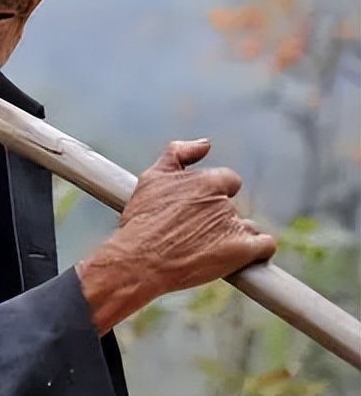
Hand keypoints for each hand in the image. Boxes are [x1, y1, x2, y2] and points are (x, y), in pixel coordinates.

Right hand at [76, 139, 276, 334]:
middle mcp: (223, 201)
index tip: (196, 209)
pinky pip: (265, 247)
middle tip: (193, 232)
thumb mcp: (151, 178)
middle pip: (232, 207)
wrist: (138, 260)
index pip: (227, 180)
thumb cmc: (142, 220)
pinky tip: (239, 258)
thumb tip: (205, 143)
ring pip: (247, 227)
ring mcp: (234, 226)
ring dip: (234, 236)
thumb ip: (178, 153)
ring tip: (207, 250)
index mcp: (206, 181)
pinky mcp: (243, 251)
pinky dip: (257, 252)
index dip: (212, 195)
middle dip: (218, 218)